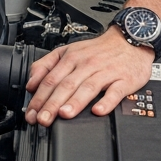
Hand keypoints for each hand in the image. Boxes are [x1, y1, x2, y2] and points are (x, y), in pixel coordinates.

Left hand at [24, 28, 153, 126]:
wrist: (130, 39)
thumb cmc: (99, 50)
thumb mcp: (69, 51)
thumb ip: (46, 65)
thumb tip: (31, 83)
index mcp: (71, 58)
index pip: (50, 80)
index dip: (39, 98)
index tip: (31, 114)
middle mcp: (87, 65)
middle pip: (66, 85)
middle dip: (52, 104)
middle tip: (42, 120)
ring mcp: (106, 72)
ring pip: (88, 87)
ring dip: (75, 102)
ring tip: (64, 114)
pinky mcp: (124, 80)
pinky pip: (115, 92)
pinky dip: (106, 102)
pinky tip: (98, 111)